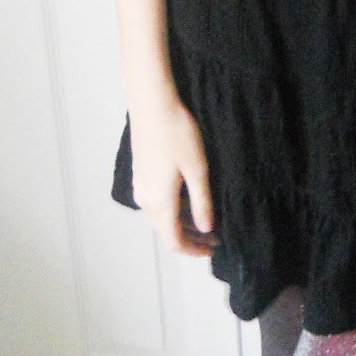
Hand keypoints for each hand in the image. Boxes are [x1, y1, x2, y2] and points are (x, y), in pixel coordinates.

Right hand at [126, 87, 218, 256]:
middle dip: (190, 238)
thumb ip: (201, 202)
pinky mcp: (141, 172)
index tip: (212, 249)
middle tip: (214, 236)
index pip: (174, 241)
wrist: (152, 104)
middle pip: (166, 231)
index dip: (193, 250)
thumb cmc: (177, 134)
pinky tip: (189, 197)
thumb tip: (205, 229)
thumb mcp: (197, 169)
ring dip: (182, 222)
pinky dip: (173, 208)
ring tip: (206, 218)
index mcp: (160, 203)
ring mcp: (141, 185)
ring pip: (161, 216)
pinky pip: (157, 201)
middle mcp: (146, 200)